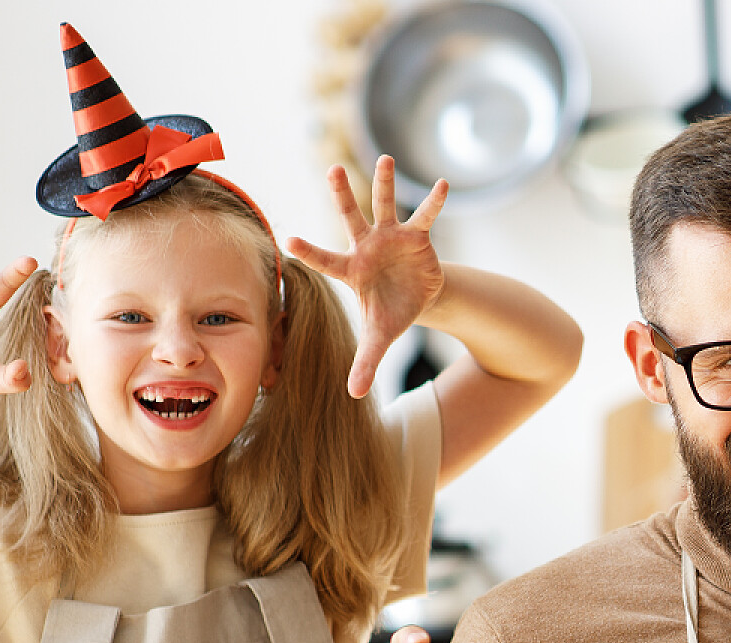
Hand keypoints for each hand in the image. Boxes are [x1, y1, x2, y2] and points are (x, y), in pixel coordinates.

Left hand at [286, 158, 449, 398]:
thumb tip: (353, 395)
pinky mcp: (417, 236)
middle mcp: (367, 246)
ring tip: (386, 158)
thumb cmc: (391, 313)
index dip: (309, 252)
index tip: (288, 240)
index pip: (326, 260)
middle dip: (342, 195)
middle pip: (351, 217)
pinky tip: (442, 184)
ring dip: (385, 183)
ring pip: (386, 205)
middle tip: (332, 169)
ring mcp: (391, 237)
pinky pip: (425, 217)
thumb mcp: (380, 338)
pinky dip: (434, 202)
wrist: (418, 298)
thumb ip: (366, 362)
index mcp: (351, 269)